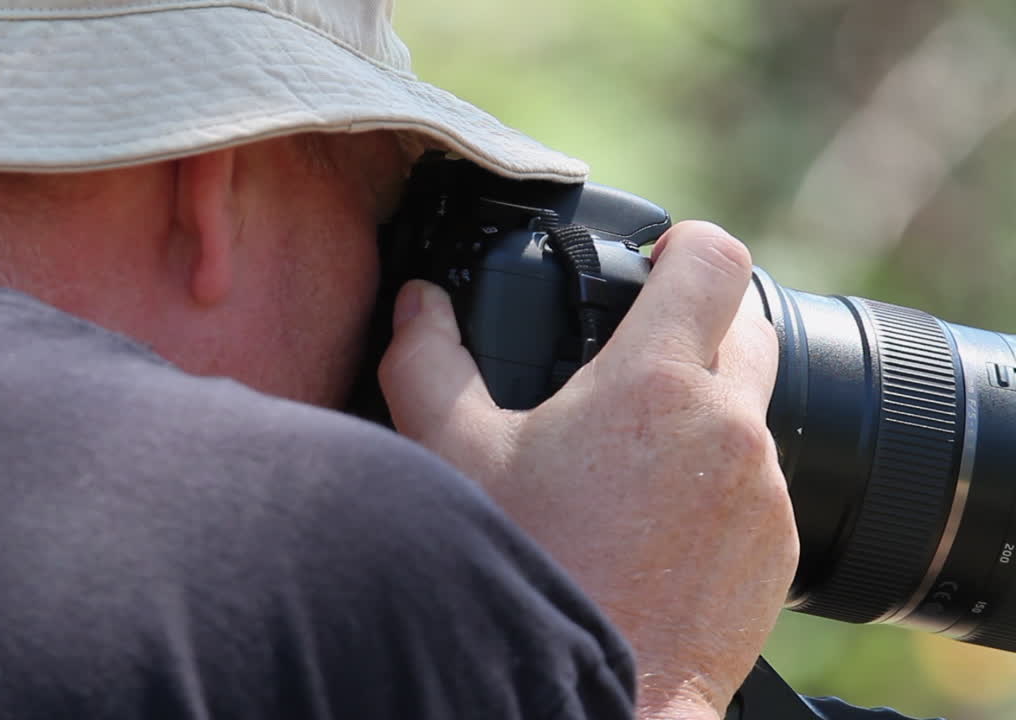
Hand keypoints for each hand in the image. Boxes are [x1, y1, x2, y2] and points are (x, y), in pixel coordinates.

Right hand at [378, 221, 799, 718]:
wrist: (604, 693)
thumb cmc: (529, 570)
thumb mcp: (454, 455)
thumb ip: (428, 362)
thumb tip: (416, 304)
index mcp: (656, 382)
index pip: (716, 259)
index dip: (688, 243)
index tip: (662, 257)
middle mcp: (729, 427)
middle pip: (747, 325)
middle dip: (698, 325)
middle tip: (633, 360)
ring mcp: (765, 490)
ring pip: (752, 410)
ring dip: (705, 411)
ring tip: (630, 459)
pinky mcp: (781, 547)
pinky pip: (762, 483)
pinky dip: (719, 481)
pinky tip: (656, 522)